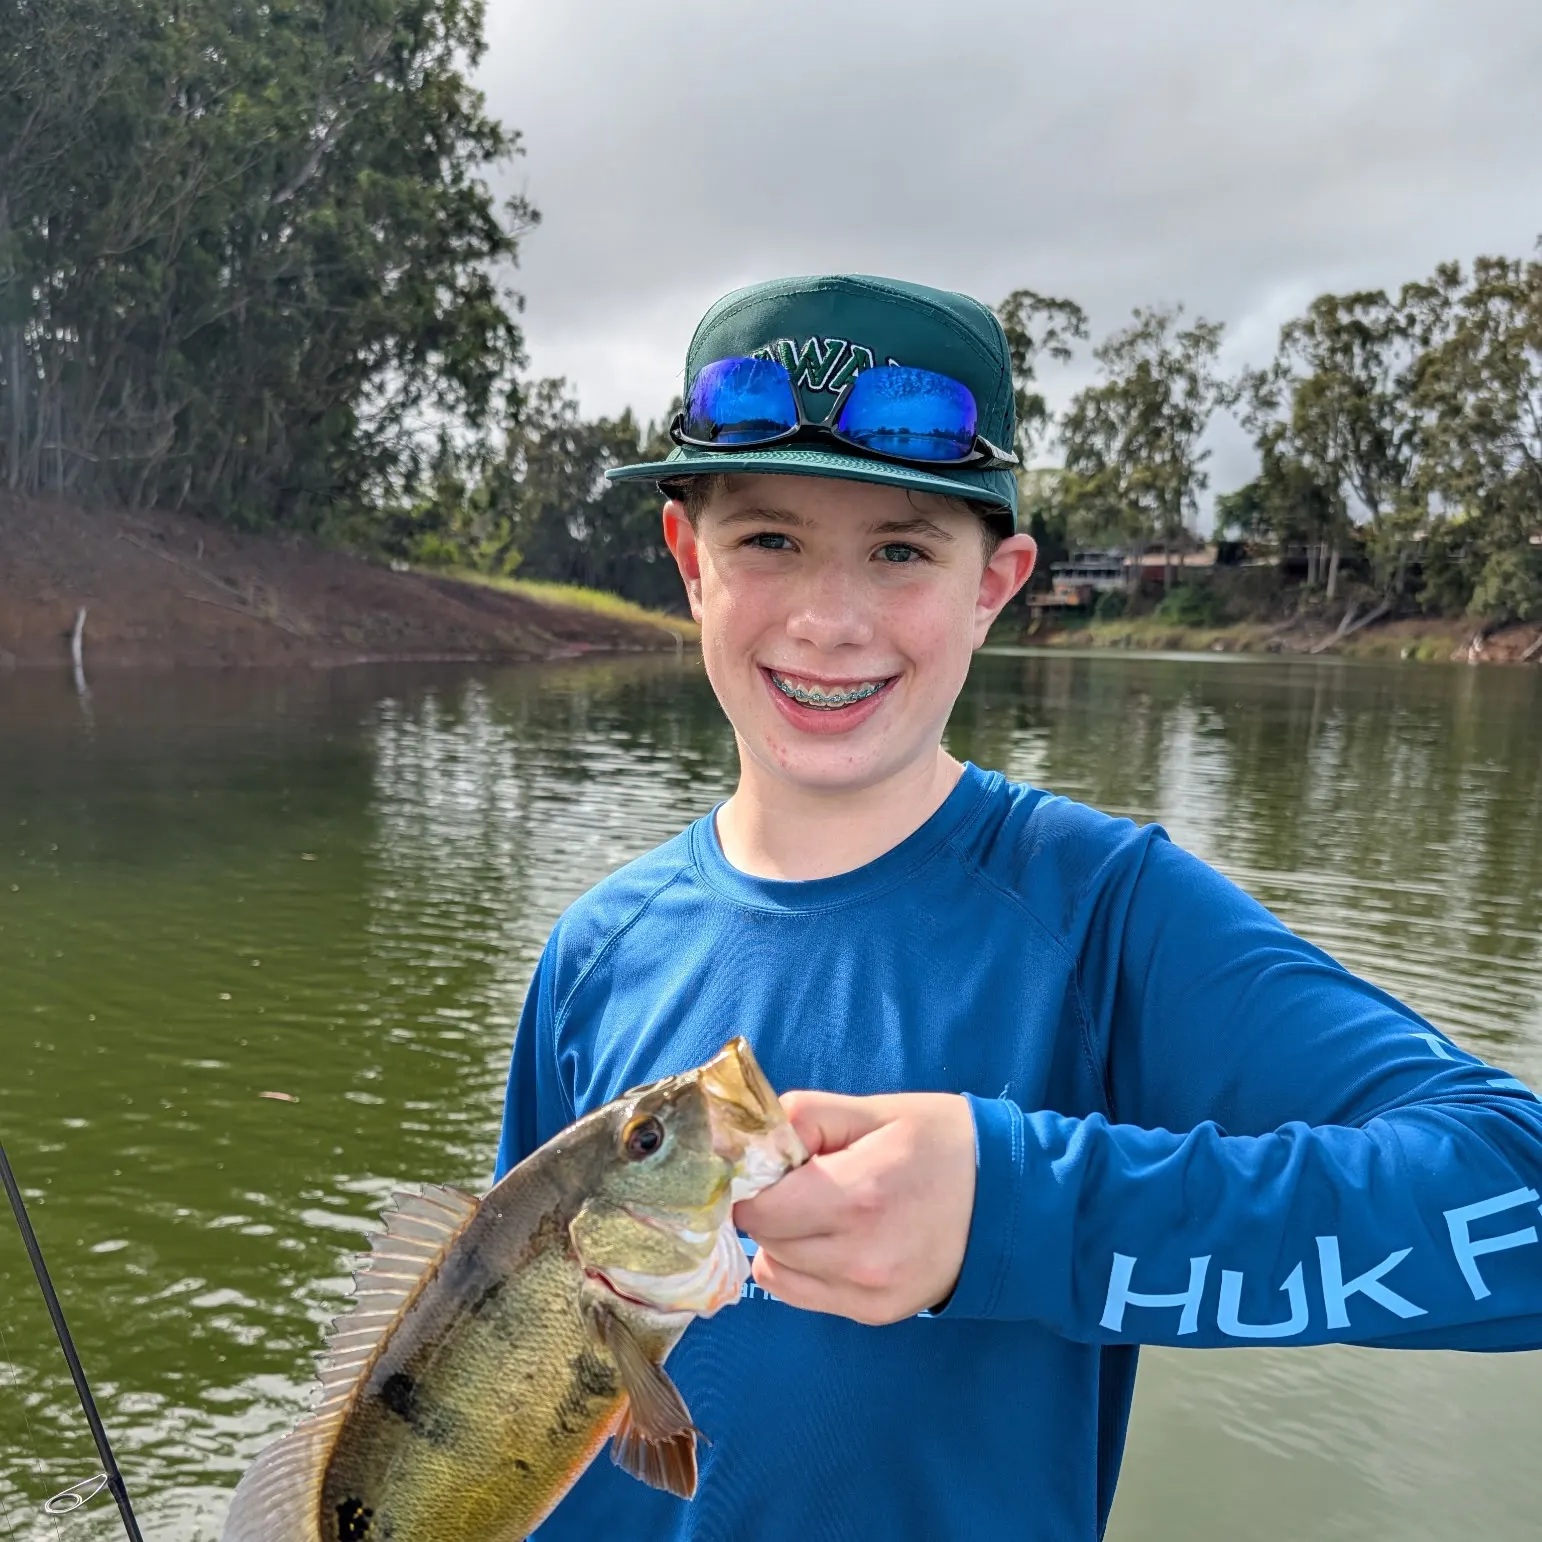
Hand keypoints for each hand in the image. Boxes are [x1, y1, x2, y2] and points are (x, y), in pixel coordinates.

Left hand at [733, 1090, 975, 1325]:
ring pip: (776, 1271)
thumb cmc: (942, 1143)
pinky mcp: (875, 1314)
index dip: (754, 1182)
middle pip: (765, 1240)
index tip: (776, 1164)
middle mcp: (859, 1257)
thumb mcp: (876, 1110)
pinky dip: (804, 1266)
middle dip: (770, 1207)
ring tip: (824, 1209)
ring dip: (785, 1239)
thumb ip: (805, 1117)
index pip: (757, 1210)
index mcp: (857, 1196)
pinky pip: (803, 1294)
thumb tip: (749, 1140)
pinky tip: (837, 1238)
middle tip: (803, 1180)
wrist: (1012, 1202)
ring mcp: (868, 1294)